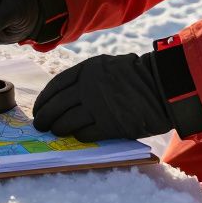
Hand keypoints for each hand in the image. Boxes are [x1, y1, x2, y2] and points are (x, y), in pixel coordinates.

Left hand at [32, 53, 173, 141]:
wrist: (162, 86)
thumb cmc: (135, 77)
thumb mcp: (106, 66)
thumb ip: (85, 78)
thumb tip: (64, 97)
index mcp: (87, 69)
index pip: (55, 86)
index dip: (44, 99)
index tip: (39, 108)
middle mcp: (88, 86)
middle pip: (56, 105)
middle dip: (45, 117)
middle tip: (41, 125)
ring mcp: (98, 106)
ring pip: (66, 121)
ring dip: (58, 129)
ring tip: (56, 132)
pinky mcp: (109, 124)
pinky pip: (84, 133)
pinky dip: (78, 136)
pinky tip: (77, 136)